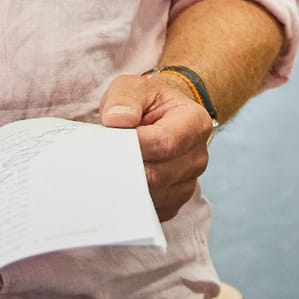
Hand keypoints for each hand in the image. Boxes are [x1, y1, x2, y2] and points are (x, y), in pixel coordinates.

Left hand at [98, 71, 213, 220]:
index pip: (165, 142)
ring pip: (152, 196)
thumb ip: (125, 98)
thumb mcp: (134, 88)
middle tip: (101, 159)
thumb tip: (117, 120)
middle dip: (125, 168)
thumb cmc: (147, 103)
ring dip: (126, 185)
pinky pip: (149, 210)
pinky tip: (119, 182)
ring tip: (110, 167)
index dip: (134, 145)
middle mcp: (197, 157)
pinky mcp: (174, 202)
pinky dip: (130, 200)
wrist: (160, 118)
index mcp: (195, 123)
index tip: (110, 141)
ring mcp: (188, 183)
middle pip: (157, 175)